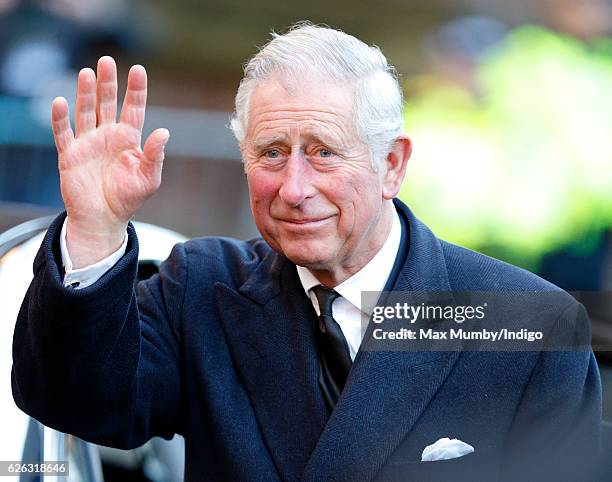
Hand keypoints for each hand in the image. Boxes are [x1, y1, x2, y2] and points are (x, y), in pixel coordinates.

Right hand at [52, 56, 168, 266]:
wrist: (103, 219)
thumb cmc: (129, 199)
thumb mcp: (149, 179)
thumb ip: (155, 155)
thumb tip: (164, 131)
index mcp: (129, 140)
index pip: (134, 108)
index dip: (136, 89)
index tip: (138, 69)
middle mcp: (108, 136)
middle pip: (107, 103)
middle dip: (108, 83)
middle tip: (107, 61)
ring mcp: (88, 143)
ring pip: (86, 112)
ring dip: (86, 93)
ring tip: (87, 73)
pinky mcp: (70, 154)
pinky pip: (63, 133)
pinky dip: (61, 118)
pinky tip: (60, 101)